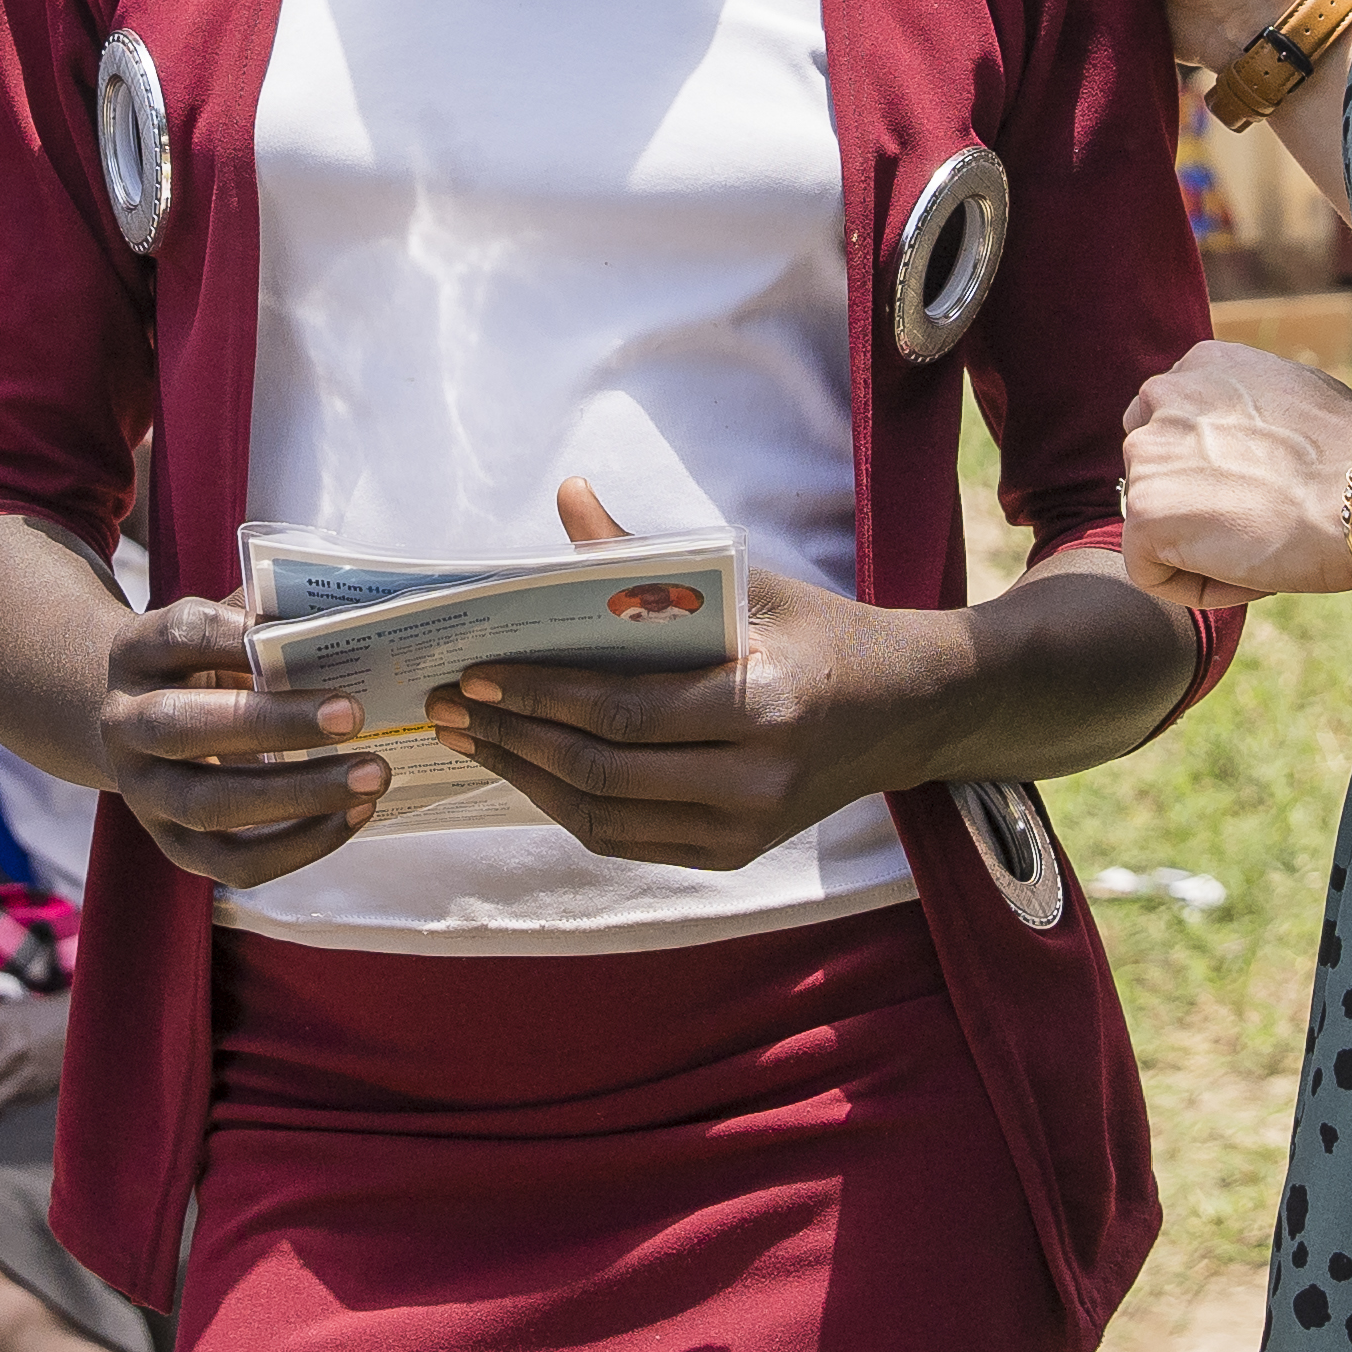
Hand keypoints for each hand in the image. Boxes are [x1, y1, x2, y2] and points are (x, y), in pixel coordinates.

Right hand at [91, 599, 382, 885]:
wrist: (139, 728)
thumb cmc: (203, 668)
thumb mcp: (218, 633)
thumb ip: (266, 622)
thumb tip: (350, 617)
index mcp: (138, 653)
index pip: (181, 635)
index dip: (238, 633)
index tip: (305, 629)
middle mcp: (126, 725)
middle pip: (183, 725)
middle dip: (272, 722)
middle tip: (352, 714)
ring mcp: (144, 793)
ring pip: (210, 805)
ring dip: (298, 795)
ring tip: (372, 776)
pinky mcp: (173, 845)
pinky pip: (233, 862)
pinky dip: (298, 846)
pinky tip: (351, 816)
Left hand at [436, 484, 968, 871]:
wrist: (902, 710)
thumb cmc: (816, 632)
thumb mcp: (745, 582)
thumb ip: (648, 554)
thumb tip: (569, 497)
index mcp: (764, 705)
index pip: (626, 712)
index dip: (542, 698)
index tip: (476, 675)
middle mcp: (756, 781)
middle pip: (605, 773)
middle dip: (514, 740)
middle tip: (449, 708)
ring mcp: (745, 830)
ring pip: (606, 818)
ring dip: (527, 779)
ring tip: (471, 739)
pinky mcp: (734, 854)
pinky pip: (629, 841)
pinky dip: (569, 806)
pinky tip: (527, 769)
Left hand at [1122, 341, 1351, 602]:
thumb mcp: (1295, 398)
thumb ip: (1248, 411)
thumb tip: (1243, 440)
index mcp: (1201, 363)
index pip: (1175, 428)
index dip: (1214, 473)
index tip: (1262, 492)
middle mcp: (1163, 396)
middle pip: (1157, 474)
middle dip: (1199, 507)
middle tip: (1265, 524)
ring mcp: (1147, 454)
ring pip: (1154, 523)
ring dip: (1201, 547)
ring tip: (1265, 547)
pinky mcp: (1144, 513)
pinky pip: (1150, 571)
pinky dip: (1197, 586)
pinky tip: (1249, 574)